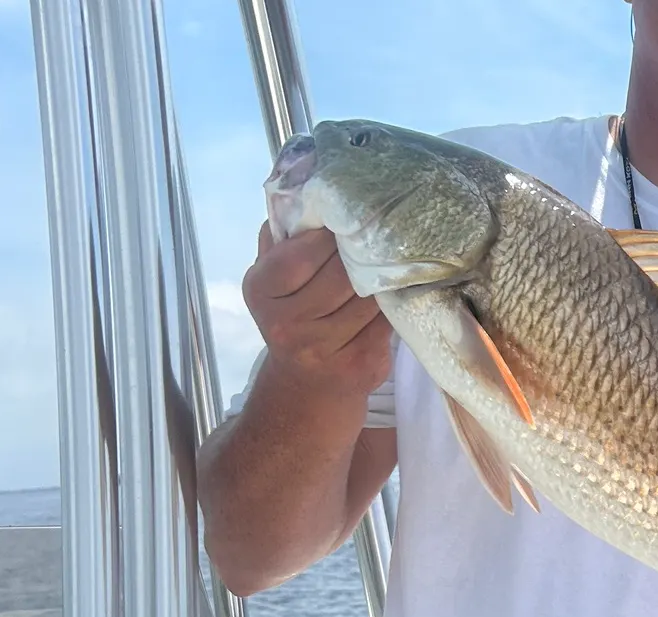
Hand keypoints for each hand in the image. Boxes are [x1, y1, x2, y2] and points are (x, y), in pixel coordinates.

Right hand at [242, 222, 391, 397]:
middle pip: (340, 275)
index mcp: (261, 291)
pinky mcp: (361, 364)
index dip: (327, 237)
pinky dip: (393, 303)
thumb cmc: (292, 315)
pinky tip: (396, 291)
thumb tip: (302, 192)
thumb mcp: (272, 277)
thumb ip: (281, 238)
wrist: (307, 384)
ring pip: (367, 298)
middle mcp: (287, 325)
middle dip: (360, 253)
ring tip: (390, 260)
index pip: (299, 255)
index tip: (345, 220)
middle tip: (377, 235)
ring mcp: (325, 349)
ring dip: (382, 277)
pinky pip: (385, 321)